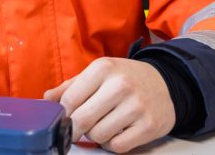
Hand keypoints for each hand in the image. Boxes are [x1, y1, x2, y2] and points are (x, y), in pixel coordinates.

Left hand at [43, 57, 175, 152]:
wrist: (167, 84)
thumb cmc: (126, 78)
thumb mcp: (98, 73)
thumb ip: (70, 86)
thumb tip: (46, 99)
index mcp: (103, 68)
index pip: (70, 99)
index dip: (63, 113)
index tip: (64, 118)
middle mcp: (120, 85)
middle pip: (82, 120)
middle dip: (75, 129)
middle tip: (78, 128)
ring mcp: (137, 107)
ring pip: (98, 135)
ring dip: (96, 135)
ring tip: (104, 124)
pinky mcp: (149, 126)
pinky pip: (117, 147)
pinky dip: (112, 144)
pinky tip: (117, 132)